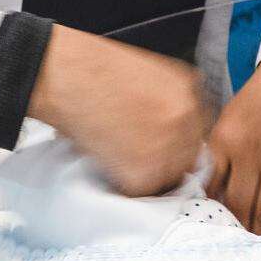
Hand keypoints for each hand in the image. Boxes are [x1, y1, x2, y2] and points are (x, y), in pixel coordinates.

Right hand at [26, 26, 211, 195]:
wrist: (66, 75)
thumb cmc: (92, 69)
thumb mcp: (145, 73)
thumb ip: (166, 100)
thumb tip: (164, 128)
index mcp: (188, 88)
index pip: (195, 129)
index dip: (174, 141)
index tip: (156, 144)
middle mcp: (187, 117)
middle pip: (187, 156)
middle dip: (163, 159)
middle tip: (133, 154)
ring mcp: (170, 146)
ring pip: (167, 177)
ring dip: (145, 174)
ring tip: (116, 155)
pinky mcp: (146, 173)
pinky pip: (141, 191)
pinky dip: (123, 184)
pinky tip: (107, 161)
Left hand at [207, 54, 260, 234]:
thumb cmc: (254, 102)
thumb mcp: (225, 122)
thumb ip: (216, 156)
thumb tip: (209, 192)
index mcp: (225, 143)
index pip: (214, 189)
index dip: (215, 210)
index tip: (216, 222)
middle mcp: (250, 157)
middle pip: (240, 206)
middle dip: (238, 229)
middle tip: (236, 241)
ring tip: (257, 242)